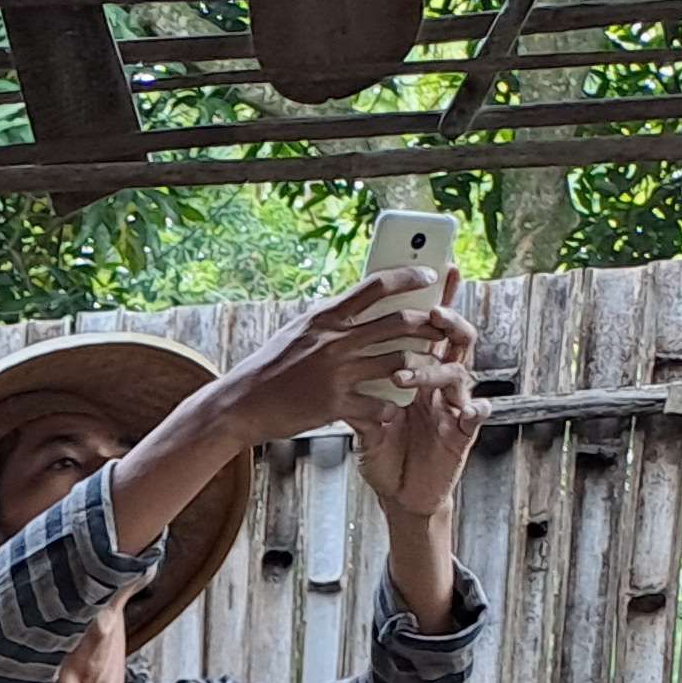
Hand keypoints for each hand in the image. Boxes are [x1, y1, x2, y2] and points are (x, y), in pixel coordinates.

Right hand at [215, 273, 433, 448]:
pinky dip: (389, 407)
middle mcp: (334, 341)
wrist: (240, 405)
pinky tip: (390, 408)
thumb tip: (359, 301)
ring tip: (426, 369)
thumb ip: (329, 318)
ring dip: (418, 365)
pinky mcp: (334, 404)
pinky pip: (378, 404)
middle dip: (429, 324)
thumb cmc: (268, 367)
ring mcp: (336, 373)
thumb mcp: (297, 330)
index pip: (376, 285)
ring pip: (398, 362)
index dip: (408, 276)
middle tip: (441, 328)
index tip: (429, 275)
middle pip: (399, 322)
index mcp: (325, 316)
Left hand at [352, 298, 483, 523]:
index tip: (442, 269)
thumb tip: (334, 352)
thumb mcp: (365, 414)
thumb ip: (358, 385)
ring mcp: (453, 406)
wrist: (398, 492)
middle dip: (449, 323)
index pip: (432, 328)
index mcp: (421, 370)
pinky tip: (470, 408)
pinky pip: (475, 417)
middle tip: (433, 313)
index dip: (440, 299)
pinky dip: (475, 411)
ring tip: (407, 375)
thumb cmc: (385, 448)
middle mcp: (442, 382)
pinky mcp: (462, 435)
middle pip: (457, 339)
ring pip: (459, 374)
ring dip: (436, 371)